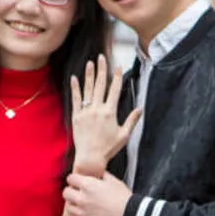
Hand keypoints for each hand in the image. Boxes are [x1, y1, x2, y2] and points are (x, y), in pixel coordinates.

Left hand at [63, 172, 131, 215]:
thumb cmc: (123, 199)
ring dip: (74, 206)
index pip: (70, 178)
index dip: (74, 179)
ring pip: (68, 208)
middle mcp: (82, 199)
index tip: (78, 182)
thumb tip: (98, 174)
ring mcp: (82, 213)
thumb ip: (102, 175)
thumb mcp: (114, 181)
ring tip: (82, 206)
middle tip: (78, 193)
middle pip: (65, 193)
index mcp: (88, 186)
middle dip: (71, 191)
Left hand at [71, 55, 141, 177]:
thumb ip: (132, 120)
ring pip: (88, 89)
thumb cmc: (108, 148)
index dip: (117, 77)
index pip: (114, 90)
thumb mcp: (124, 135)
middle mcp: (98, 109)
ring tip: (89, 63)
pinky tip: (74, 78)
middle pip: (101, 85)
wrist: (90, 158)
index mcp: (110, 112)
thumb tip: (140, 109)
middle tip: (101, 57)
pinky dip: (75, 88)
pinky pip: (76, 99)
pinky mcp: (76, 117)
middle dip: (102, 70)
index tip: (118, 66)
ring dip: (89, 75)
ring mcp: (86, 112)